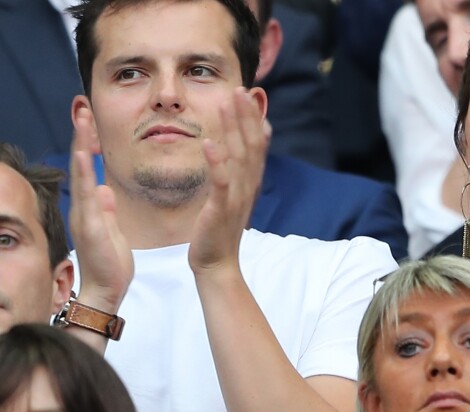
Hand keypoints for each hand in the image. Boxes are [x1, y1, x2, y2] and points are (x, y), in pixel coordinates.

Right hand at [70, 108, 133, 311]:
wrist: (106, 289)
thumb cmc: (111, 262)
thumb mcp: (112, 229)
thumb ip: (107, 209)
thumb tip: (105, 190)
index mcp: (90, 206)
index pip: (88, 168)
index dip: (89, 143)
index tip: (90, 119)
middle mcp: (82, 206)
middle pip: (80, 164)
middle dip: (82, 135)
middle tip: (83, 107)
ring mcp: (83, 215)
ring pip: (80, 174)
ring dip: (81, 145)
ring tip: (82, 119)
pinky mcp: (89, 227)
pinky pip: (85, 197)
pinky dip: (84, 174)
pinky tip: (85, 155)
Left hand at [187, 87, 268, 275]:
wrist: (217, 262)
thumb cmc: (220, 229)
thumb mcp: (232, 197)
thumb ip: (236, 173)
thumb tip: (239, 150)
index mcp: (250, 184)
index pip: (257, 146)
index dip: (253, 119)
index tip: (247, 94)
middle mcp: (247, 187)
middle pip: (252, 145)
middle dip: (246, 116)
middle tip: (240, 88)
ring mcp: (236, 198)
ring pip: (239, 158)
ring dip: (233, 129)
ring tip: (226, 103)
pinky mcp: (220, 209)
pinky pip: (220, 182)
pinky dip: (216, 162)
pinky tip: (209, 143)